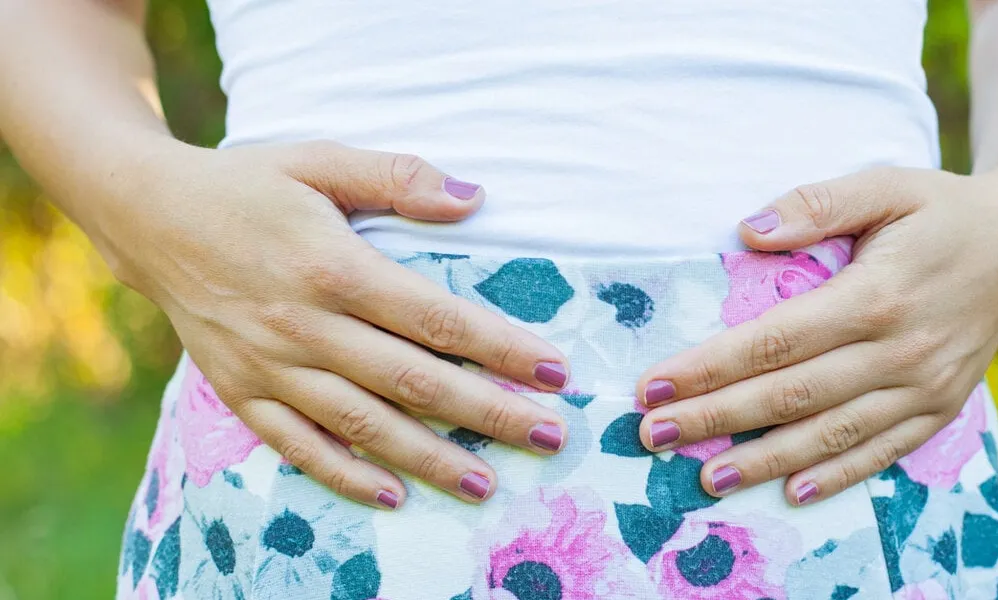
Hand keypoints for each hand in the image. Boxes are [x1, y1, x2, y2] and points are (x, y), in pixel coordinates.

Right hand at [109, 141, 569, 508]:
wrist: (148, 215)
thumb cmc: (248, 185)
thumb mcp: (319, 161)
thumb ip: (397, 177)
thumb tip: (474, 198)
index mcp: (335, 268)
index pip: (438, 319)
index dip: (502, 349)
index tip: (555, 371)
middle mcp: (306, 326)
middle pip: (414, 381)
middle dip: (489, 413)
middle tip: (549, 436)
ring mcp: (271, 366)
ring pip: (363, 424)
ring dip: (429, 458)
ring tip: (485, 483)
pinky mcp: (241, 391)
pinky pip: (297, 445)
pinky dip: (343, 475)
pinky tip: (391, 495)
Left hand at [634, 166, 997, 503]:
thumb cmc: (940, 209)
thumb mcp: (885, 185)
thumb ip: (817, 204)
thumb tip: (750, 231)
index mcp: (876, 295)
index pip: (774, 341)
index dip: (711, 367)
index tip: (655, 386)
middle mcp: (900, 351)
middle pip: (790, 395)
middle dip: (716, 419)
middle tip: (653, 436)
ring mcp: (925, 387)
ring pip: (830, 433)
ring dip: (764, 459)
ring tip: (706, 476)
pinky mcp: (941, 408)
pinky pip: (883, 451)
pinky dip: (836, 475)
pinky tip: (791, 491)